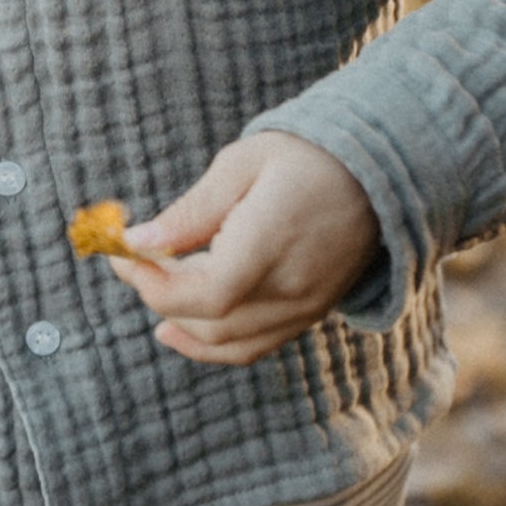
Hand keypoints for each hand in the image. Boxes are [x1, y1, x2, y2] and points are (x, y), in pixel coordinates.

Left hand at [105, 133, 379, 364]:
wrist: (380, 175)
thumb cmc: (305, 158)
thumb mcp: (242, 165)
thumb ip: (189, 211)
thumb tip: (136, 241)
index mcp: (273, 242)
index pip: (206, 294)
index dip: (155, 285)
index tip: (125, 255)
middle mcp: (292, 287)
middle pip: (209, 321)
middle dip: (158, 295)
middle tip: (133, 259)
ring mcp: (304, 309)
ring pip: (226, 343)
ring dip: (179, 322)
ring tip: (151, 285)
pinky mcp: (309, 316)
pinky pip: (252, 348)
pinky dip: (209, 345)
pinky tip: (174, 330)